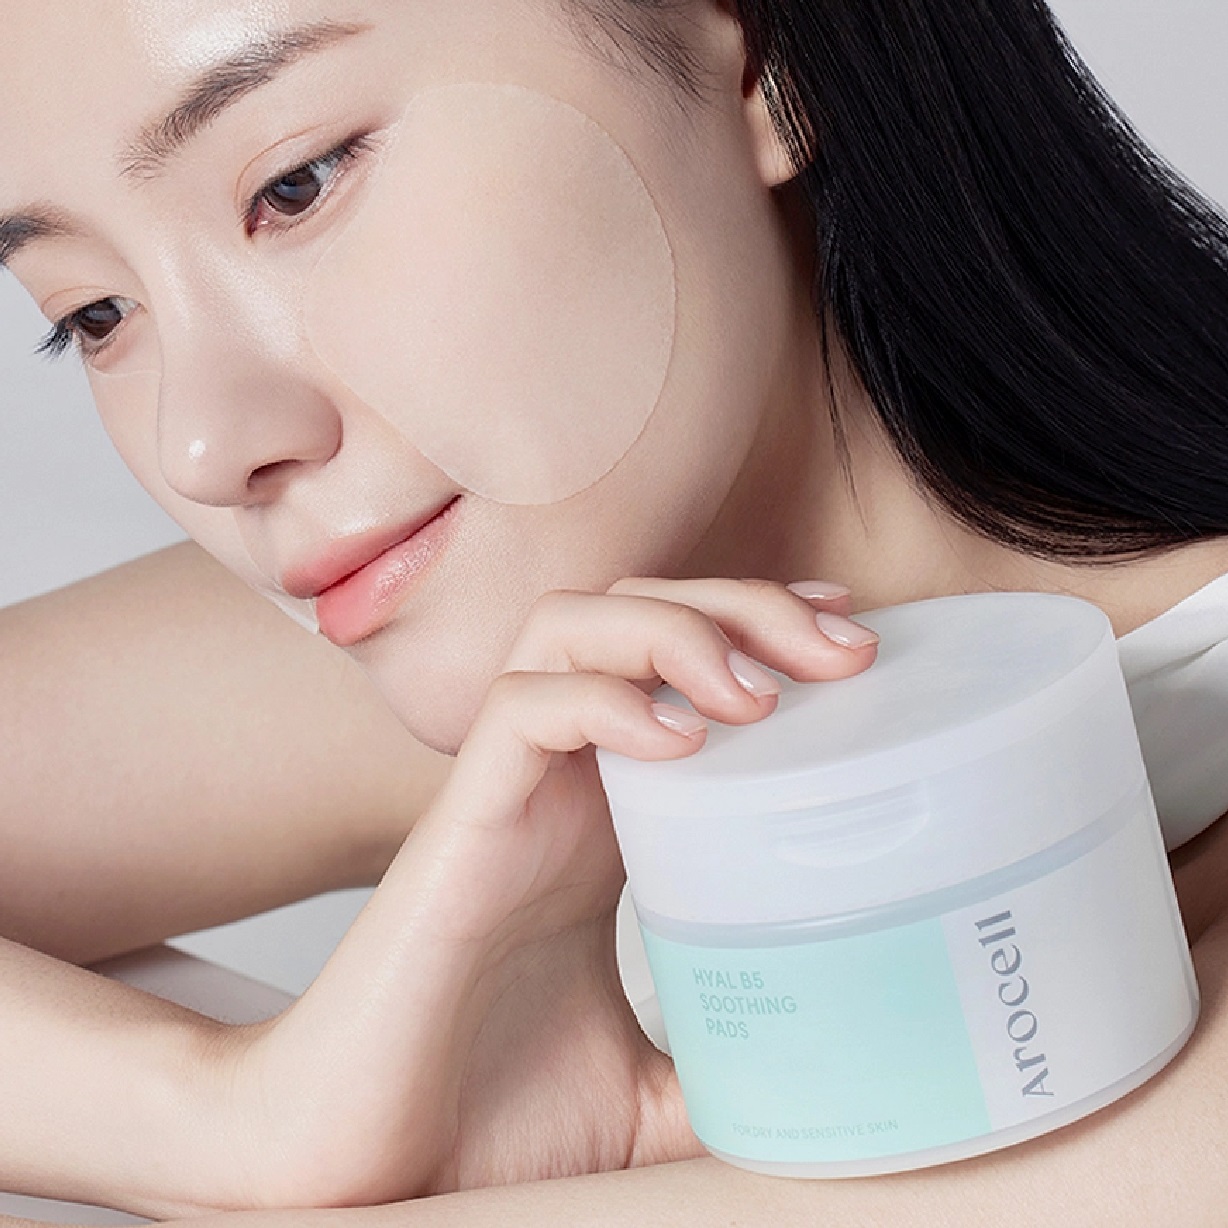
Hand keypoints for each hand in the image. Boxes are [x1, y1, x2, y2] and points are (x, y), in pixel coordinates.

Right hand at [219, 577, 877, 1208]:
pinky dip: (604, 701)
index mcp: (608, 817)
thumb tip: (827, 1112)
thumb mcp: (650, 1093)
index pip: (679, 661)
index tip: (850, 640)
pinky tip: (677, 742)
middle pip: (639, 611)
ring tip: (757, 691)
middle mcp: (559, 781)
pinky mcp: (461, 823)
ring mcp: (508, 791)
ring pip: (573, 625)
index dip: (763, 628)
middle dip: (745, 605)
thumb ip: (725, 1075)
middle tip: (842, 647)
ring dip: (676, 629)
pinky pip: (523, 708)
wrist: (364, 1166)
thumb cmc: (486, 1113)